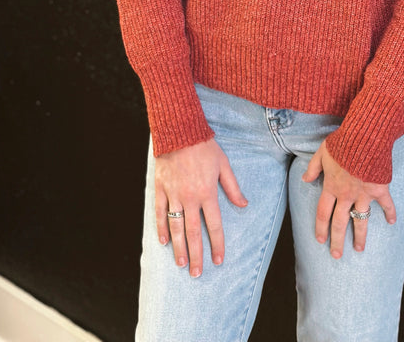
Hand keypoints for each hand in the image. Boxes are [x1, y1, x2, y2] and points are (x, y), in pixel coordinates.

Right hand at [155, 138, 246, 276]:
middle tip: (196, 273)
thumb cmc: (204, 146)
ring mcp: (174, 194)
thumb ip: (233, 187)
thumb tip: (244, 205)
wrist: (180, 131)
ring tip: (181, 264)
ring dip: (179, 247)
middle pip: (194, 232)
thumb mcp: (224, 164)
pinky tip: (163, 242)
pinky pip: (159, 212)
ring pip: (176, 227)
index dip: (217, 244)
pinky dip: (161, 228)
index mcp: (207, 192)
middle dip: (196, 255)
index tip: (218, 260)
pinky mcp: (161, 189)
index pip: (214, 225)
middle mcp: (190, 198)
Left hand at [302, 142, 395, 257]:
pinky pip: (386, 204)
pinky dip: (390, 212)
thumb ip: (313, 167)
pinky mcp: (379, 189)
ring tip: (359, 249)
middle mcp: (346, 194)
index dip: (320, 227)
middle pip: (340, 223)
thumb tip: (305, 179)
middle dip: (337, 241)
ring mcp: (363, 194)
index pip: (323, 212)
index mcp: (331, 186)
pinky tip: (392, 222)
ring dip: (360, 236)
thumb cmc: (342, 143)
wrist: (365, 137)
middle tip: (336, 255)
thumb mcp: (322, 152)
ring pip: (361, 220)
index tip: (320, 240)